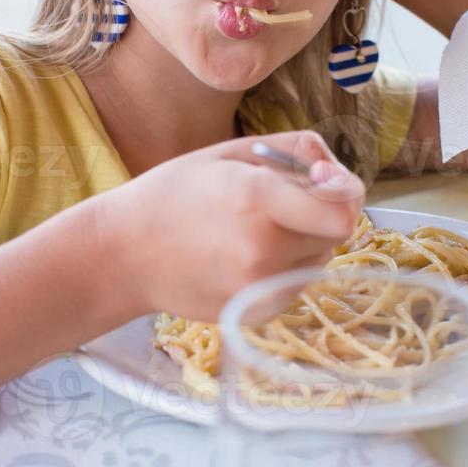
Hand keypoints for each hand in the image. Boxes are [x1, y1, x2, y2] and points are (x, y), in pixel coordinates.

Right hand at [92, 130, 364, 322]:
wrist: (124, 254)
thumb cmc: (175, 193)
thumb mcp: (233, 153)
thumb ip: (296, 153)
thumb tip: (339, 175)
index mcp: (257, 199)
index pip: (342, 213)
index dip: (343, 195)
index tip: (325, 185)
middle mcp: (262, 249)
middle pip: (334, 235)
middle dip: (319, 215)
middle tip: (280, 203)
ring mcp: (259, 288)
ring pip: (319, 260)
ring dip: (304, 242)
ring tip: (254, 230)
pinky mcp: (256, 313)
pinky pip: (296, 285)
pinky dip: (284, 268)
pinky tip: (243, 256)